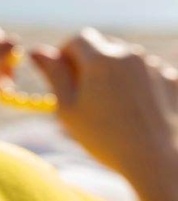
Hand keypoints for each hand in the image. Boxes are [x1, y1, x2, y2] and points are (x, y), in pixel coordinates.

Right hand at [31, 28, 177, 178]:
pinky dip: (139, 85)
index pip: (78, 39)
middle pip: (104, 45)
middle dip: (91, 62)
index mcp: (101, 59)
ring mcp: (155, 67)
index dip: (66, 53)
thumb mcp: (68, 108)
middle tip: (85, 94)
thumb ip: (53, 74)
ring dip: (115, 74)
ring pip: (127, 60)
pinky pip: (149, 73)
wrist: (159, 161)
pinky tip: (137, 112)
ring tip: (114, 108)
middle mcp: (130, 55)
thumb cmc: (106, 138)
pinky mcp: (174, 81)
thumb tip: (37, 51)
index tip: (63, 74)